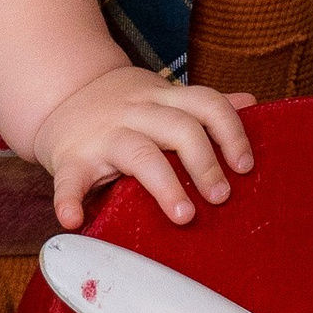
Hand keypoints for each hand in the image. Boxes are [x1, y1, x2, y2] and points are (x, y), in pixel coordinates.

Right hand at [33, 67, 255, 224]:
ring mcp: (102, 134)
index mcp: (163, 98)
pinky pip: (69, 179)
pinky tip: (74, 220)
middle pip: (179, 128)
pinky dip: (69, 200)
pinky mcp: (70, 158)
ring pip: (139, 153)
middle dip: (205, 163)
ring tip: (184, 216)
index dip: (230, 132)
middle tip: (222, 197)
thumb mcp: (163, 97)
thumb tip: (251, 104)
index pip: (206, 104)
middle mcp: (136, 111)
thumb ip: (201, 106)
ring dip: (165, 185)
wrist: (60, 93)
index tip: (245, 167)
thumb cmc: (124, 107)